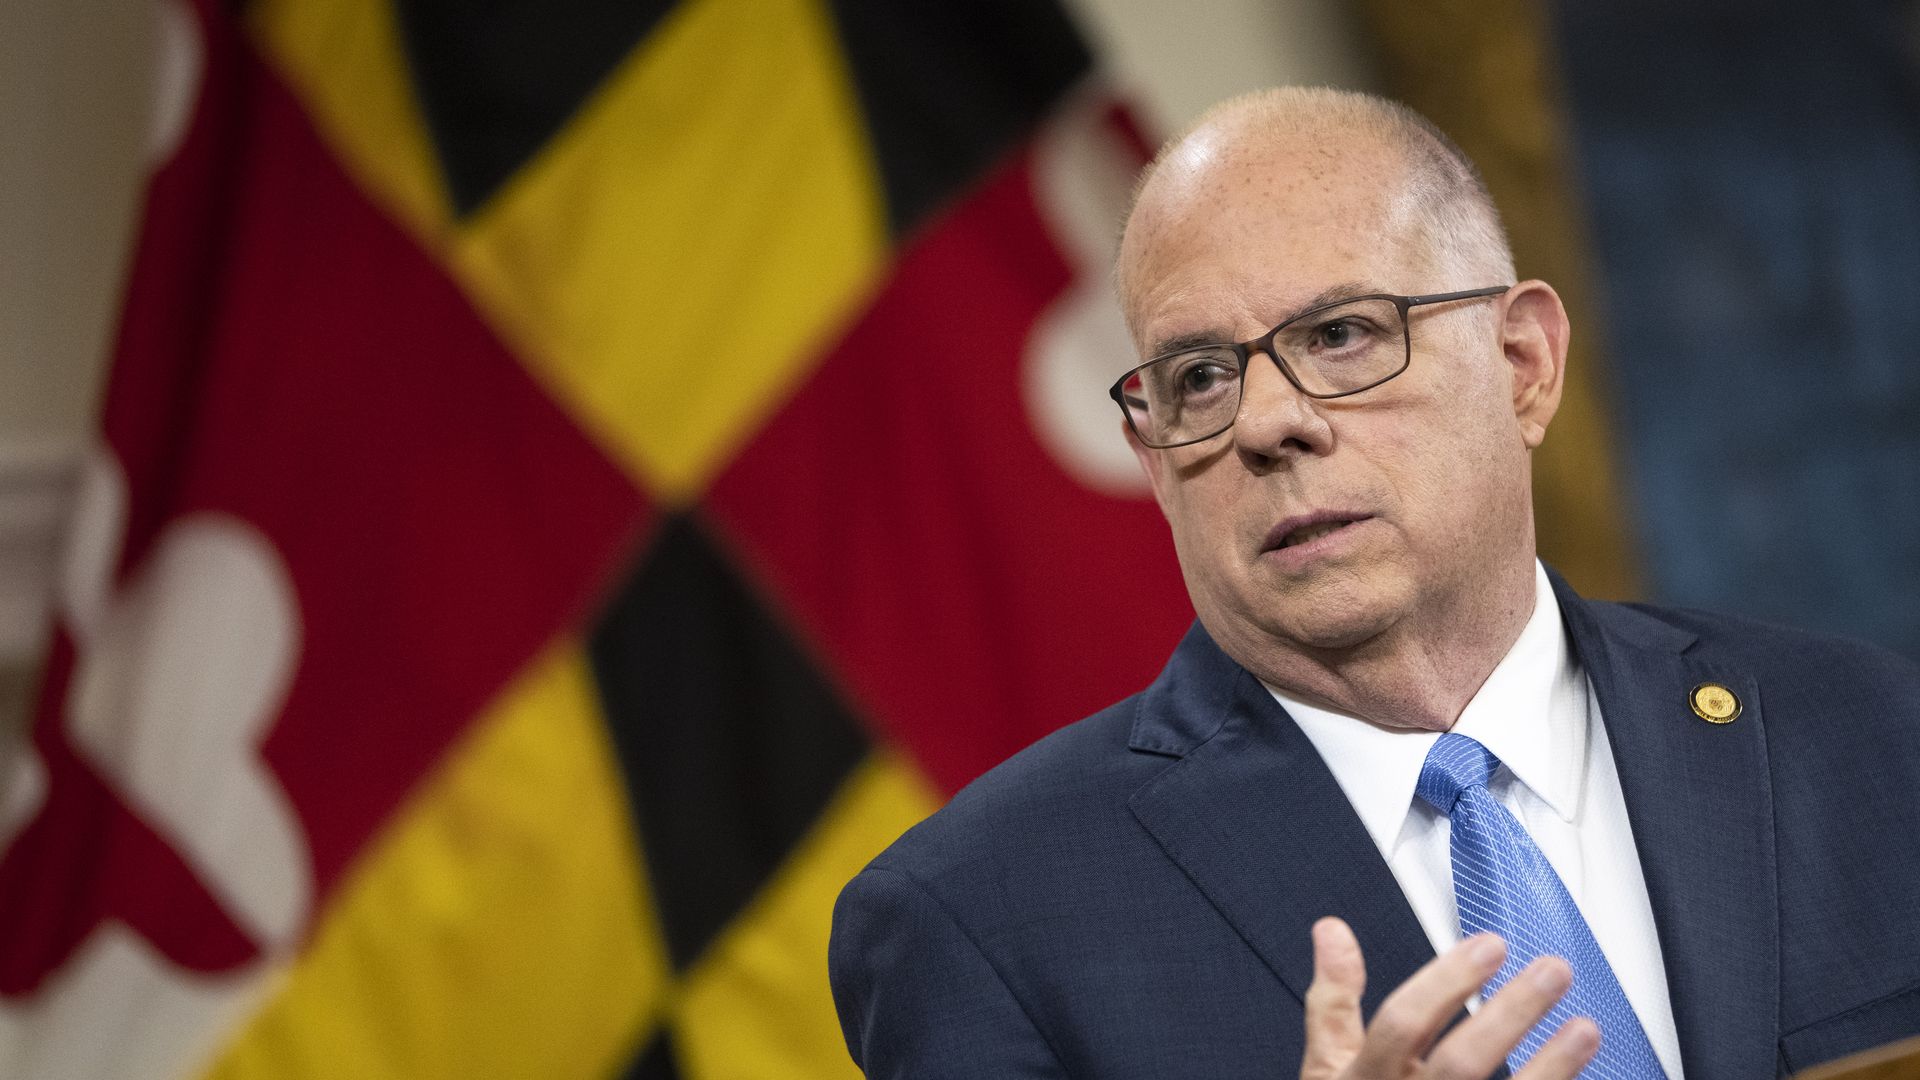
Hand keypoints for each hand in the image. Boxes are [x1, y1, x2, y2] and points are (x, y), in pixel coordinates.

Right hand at [1300, 917, 1598, 1079]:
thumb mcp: (1326, 1064)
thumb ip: (1332, 999)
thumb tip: (1333, 931)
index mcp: (1366, 1079)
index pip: (1403, 1023)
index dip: (1447, 982)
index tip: (1491, 945)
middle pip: (1461, 1063)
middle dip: (1511, 1013)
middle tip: (1552, 971)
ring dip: (1551, 1067)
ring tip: (1585, 1028)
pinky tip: (1581, 1079)